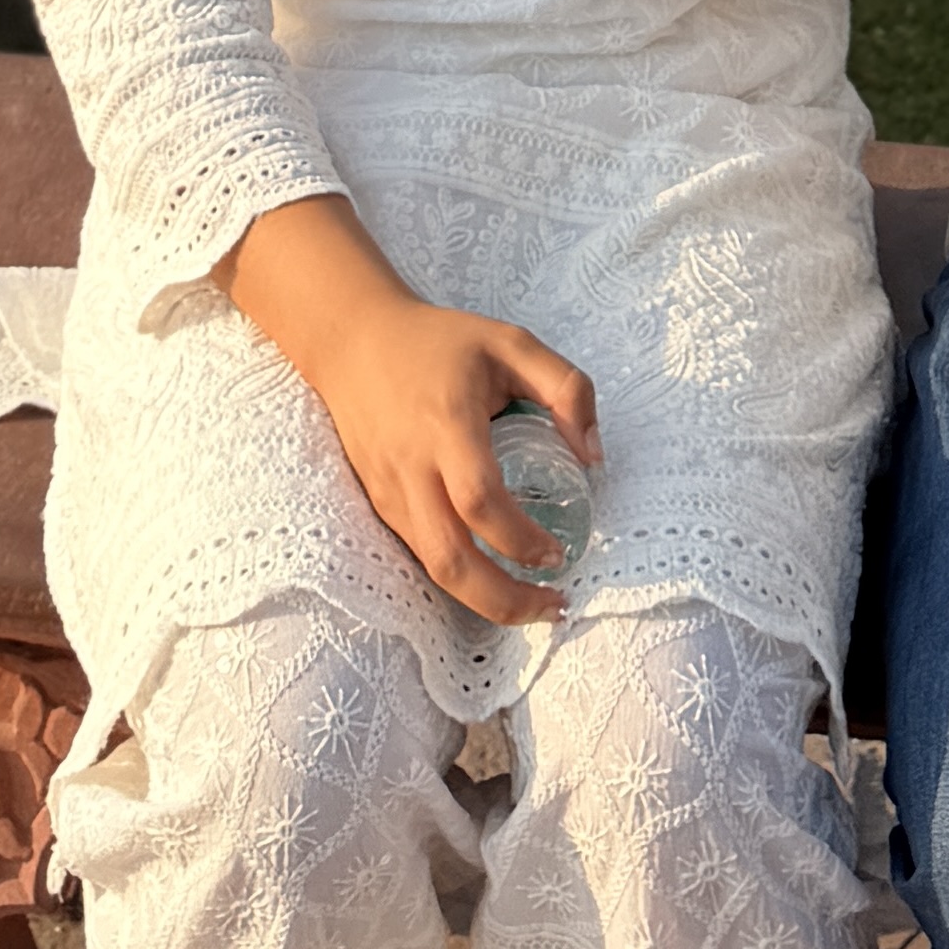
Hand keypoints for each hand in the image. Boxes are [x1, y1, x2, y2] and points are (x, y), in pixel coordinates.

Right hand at [226, 197, 597, 622]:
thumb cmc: (442, 342)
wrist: (354, 341)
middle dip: (504, 600)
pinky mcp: (381, 503)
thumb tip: (594, 456)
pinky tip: (495, 577)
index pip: (479, 499)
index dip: (521, 538)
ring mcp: (391, 491)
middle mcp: (413, 466)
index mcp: (447, 423)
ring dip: (485, 602)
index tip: (560, 552)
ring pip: (433, 568)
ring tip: (532, 605)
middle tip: (552, 606)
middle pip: (450, 559)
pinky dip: (461, 579)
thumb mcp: (512, 343)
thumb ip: (567, 387)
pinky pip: (421, 554)